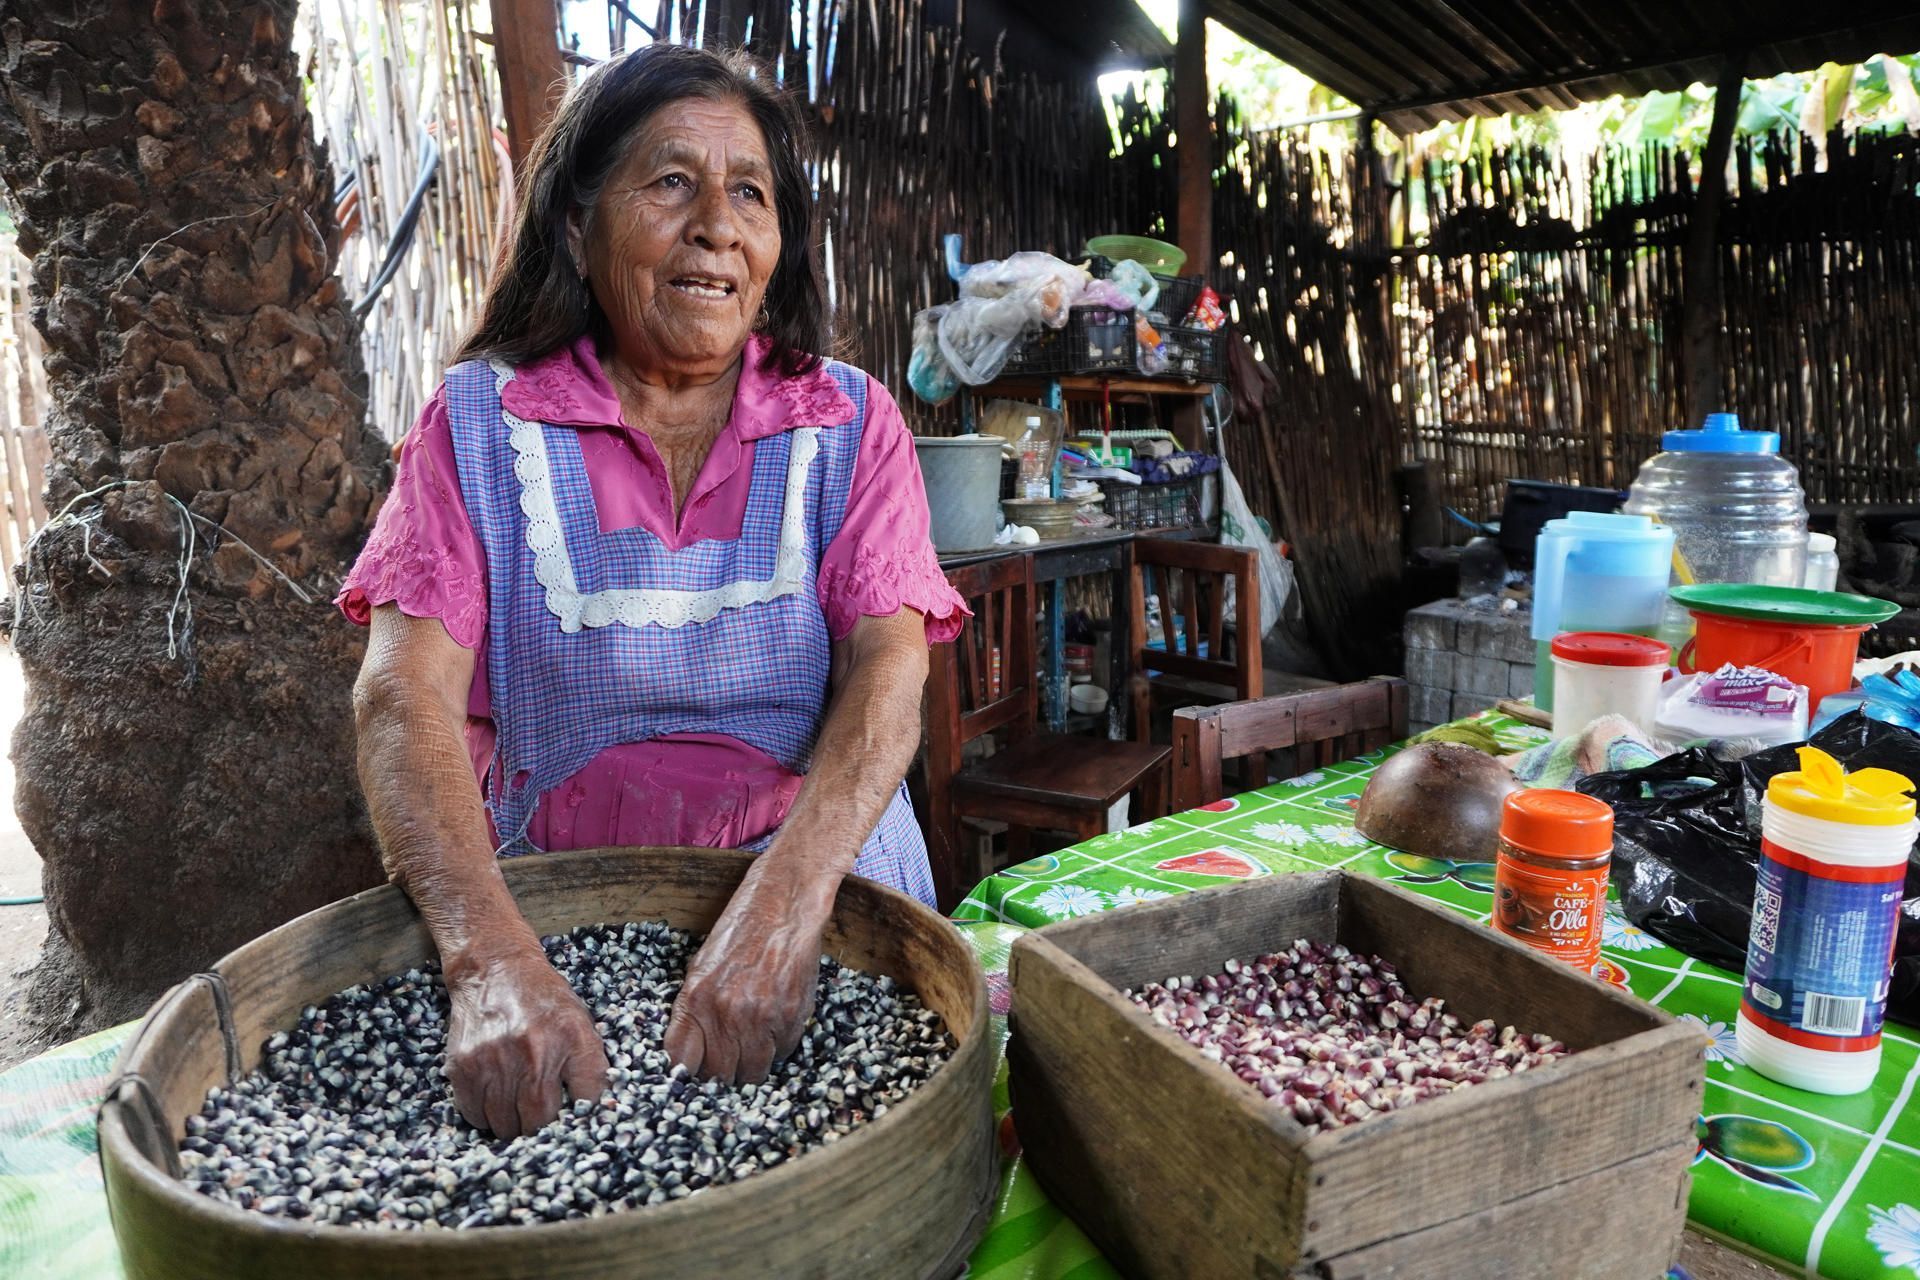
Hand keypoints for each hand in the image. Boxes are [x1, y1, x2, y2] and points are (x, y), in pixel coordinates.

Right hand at [443, 934, 609, 1137]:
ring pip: (505, 1125)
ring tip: (516, 1105)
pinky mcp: (463, 1067)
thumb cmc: (543, 1000)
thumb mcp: (580, 1023)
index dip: (582, 1118)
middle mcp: (533, 1053)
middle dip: (541, 1126)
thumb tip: (597, 1112)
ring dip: (512, 1124)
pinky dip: (485, 1115)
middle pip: (539, 1122)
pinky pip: (475, 1114)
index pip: (586, 1100)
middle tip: (540, 1117)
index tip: (575, 1122)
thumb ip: (591, 1067)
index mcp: (572, 1040)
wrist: (495, 968)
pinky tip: (494, 1097)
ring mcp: (494, 1062)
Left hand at [664, 853, 834, 1082]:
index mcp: (696, 999)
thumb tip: (692, 1052)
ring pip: (752, 1074)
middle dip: (722, 1074)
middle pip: (718, 1076)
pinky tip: (775, 1024)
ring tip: (752, 1046)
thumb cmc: (741, 931)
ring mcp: (760, 1018)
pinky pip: (782, 1054)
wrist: (784, 904)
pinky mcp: (791, 1017)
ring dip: (751, 1066)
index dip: (687, 1074)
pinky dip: (778, 1047)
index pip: (680, 1062)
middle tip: (728, 1062)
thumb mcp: (702, 966)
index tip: (694, 1072)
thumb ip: (694, 1010)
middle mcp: (725, 1013)